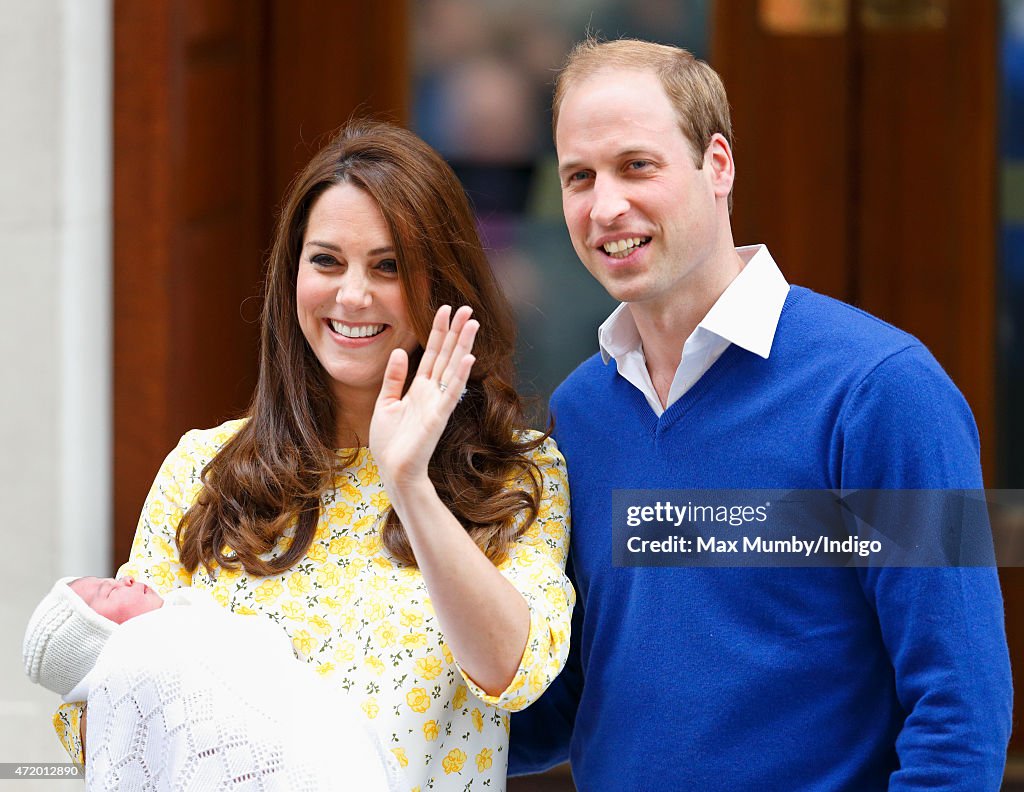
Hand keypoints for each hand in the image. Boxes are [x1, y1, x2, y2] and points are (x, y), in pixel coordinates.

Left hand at [369, 305, 478, 490]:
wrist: (394, 470)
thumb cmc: (390, 442)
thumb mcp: (386, 403)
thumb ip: (394, 378)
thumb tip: (399, 352)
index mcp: (419, 388)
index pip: (432, 354)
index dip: (438, 331)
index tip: (445, 310)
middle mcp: (432, 392)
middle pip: (446, 355)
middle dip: (456, 331)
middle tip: (467, 308)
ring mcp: (437, 403)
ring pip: (453, 368)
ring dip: (463, 345)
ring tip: (472, 323)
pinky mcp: (438, 417)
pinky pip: (451, 392)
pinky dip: (460, 375)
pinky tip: (468, 357)